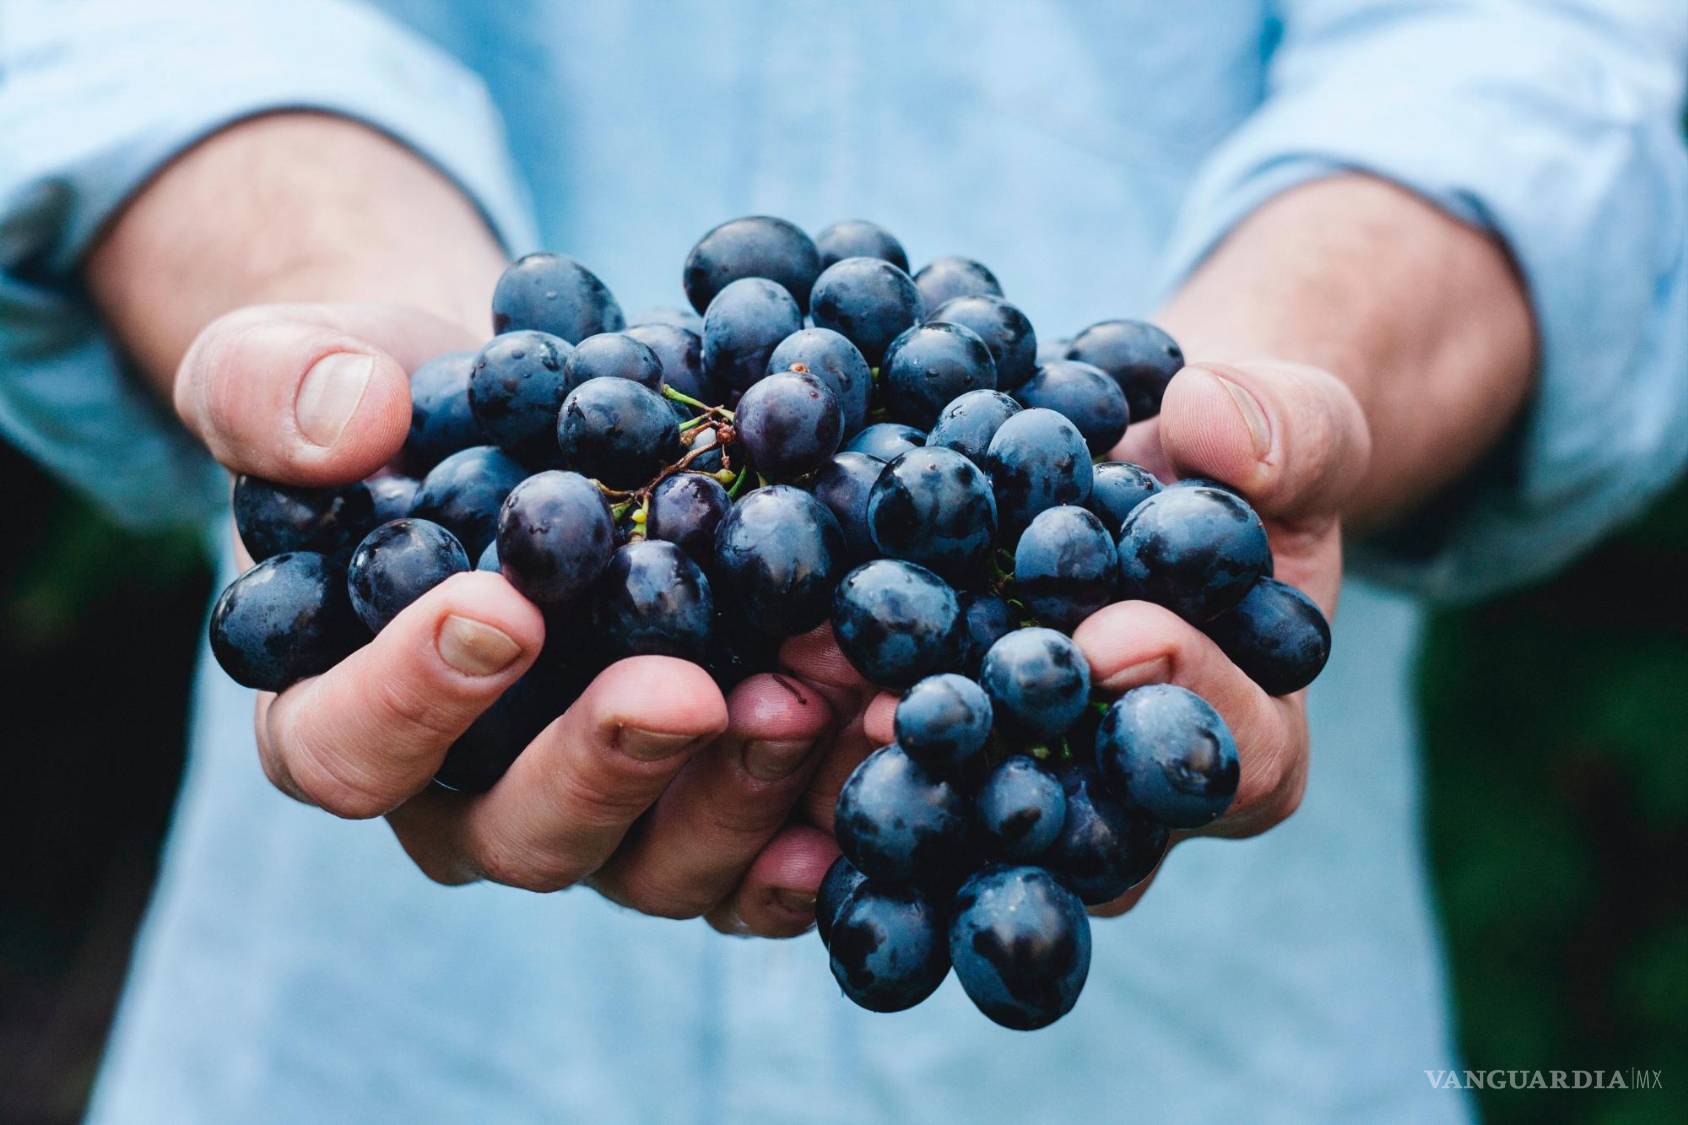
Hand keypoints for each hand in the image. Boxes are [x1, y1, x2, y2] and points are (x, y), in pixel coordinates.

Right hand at [177, 301, 839, 934]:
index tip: (500, 609)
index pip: (346, 748)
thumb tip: (347, 421)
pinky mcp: (704, 803)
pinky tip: (885, 754)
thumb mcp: (293, 365)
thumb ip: (275, 388)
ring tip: (823, 693)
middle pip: (523, 833)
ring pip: (660, 861)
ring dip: (745, 790)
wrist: (523, 418)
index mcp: (342, 715)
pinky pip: (762, 857)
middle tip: (686, 689)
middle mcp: (470, 797)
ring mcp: (602, 814)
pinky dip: (826, 821)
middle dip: (609, 764)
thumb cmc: (389, 406)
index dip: (412, 698)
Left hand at [764, 357, 1370, 916]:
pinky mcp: (939, 754)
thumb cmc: (1236, 460)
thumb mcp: (1294, 426)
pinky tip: (761, 678)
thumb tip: (1212, 423)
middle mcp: (1129, 800)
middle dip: (1002, 763)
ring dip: (887, 762)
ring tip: (815, 689)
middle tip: (919, 707)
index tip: (1116, 634)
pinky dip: (823, 730)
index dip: (1184, 700)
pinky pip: (887, 766)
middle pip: (1079, 824)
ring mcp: (1028, 789)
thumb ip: (1286, 431)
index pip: (1235, 758)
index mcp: (1247, 740)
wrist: (1143, 465)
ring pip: (966, 816)